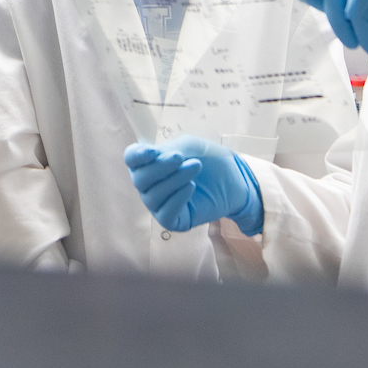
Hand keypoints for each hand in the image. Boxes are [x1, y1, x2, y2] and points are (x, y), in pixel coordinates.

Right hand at [125, 135, 261, 235]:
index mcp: (150, 163)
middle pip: (139, 179)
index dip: (137, 156)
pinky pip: (164, 214)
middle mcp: (150, 185)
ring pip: (152, 196)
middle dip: (160, 167)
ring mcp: (160, 204)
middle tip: (181, 158)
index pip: (131, 159)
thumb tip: (153, 158)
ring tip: (195, 168)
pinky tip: (191, 187)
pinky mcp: (173, 220)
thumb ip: (168, 150)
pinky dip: (176, 199)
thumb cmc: (210, 160)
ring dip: (174, 180)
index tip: (152, 151)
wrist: (236, 178)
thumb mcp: (190, 147)